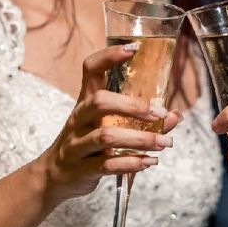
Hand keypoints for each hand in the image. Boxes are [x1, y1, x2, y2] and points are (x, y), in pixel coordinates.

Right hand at [41, 44, 180, 203]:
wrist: (54, 177)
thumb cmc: (86, 144)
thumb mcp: (107, 126)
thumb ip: (140, 120)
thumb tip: (174, 115)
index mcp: (85, 102)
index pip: (91, 69)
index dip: (109, 56)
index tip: (133, 49)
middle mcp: (79, 119)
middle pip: (100, 102)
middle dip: (133, 106)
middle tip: (159, 114)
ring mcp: (77, 145)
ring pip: (107, 136)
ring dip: (140, 139)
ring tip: (164, 143)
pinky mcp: (81, 170)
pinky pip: (107, 165)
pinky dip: (131, 163)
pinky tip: (149, 162)